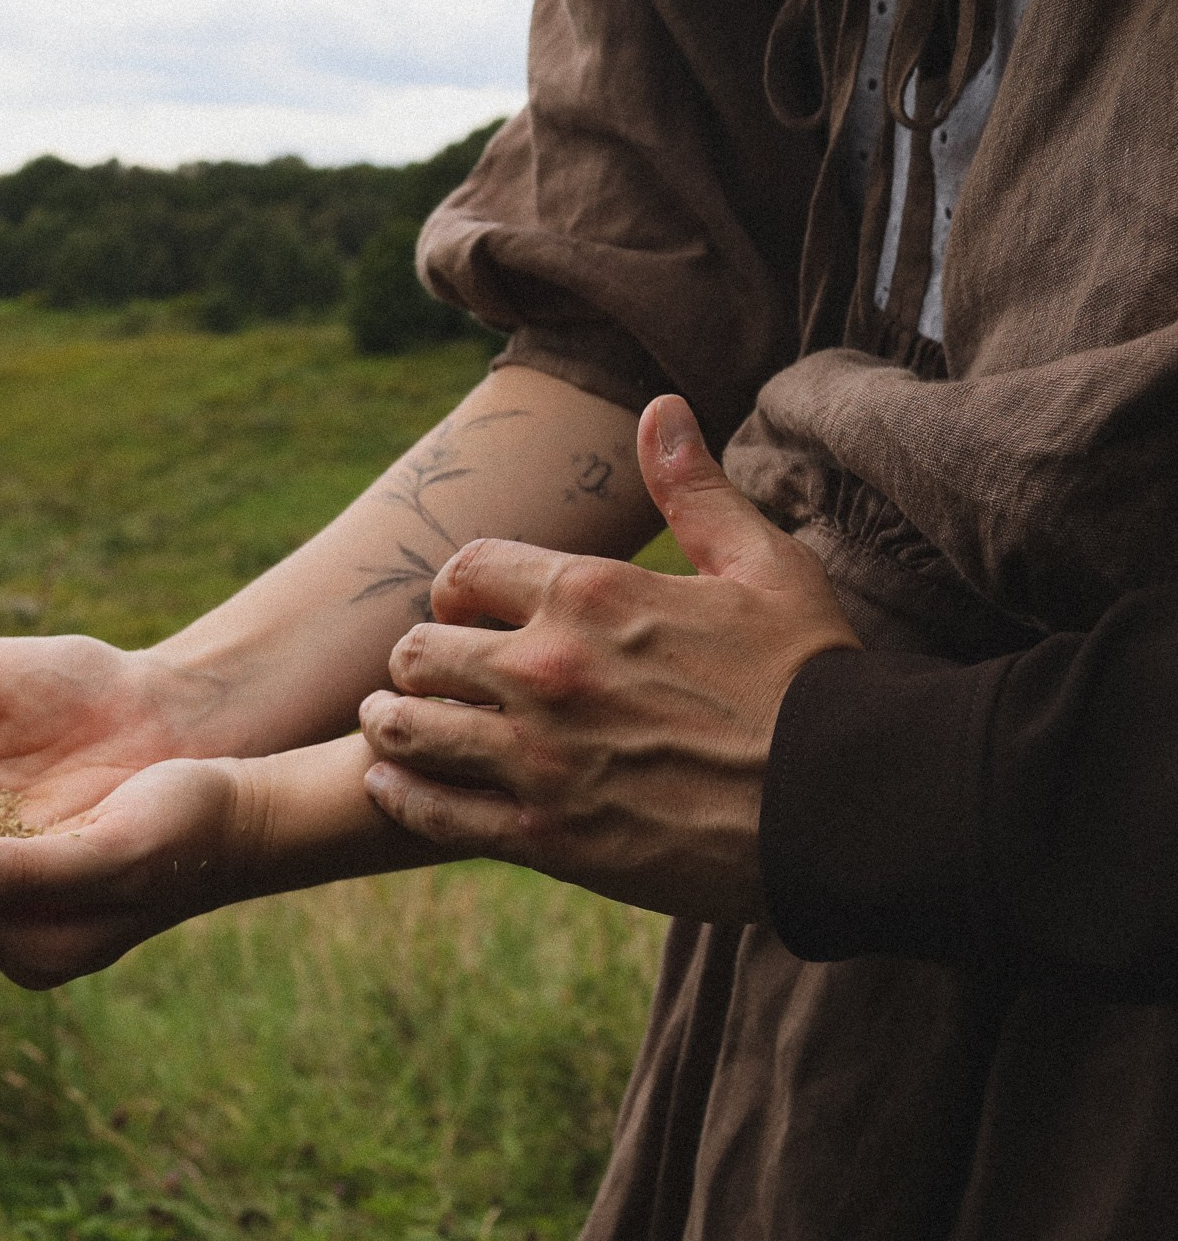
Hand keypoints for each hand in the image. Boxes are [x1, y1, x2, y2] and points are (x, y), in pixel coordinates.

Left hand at [358, 395, 860, 920]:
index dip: (457, 589)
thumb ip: (695, 491)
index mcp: (590, 594)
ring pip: (408, 728)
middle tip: (426, 675)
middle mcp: (546, 669)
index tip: (465, 609)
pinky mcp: (542, 832)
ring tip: (395, 724)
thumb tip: (662, 408)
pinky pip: (431, 809)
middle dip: (418, 657)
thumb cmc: (812, 678)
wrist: (846, 802)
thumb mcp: (764, 566)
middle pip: (420, 649)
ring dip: (395, 723)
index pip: (465, 569)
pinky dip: (402, 794)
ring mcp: (537, 754)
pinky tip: (394, 785)